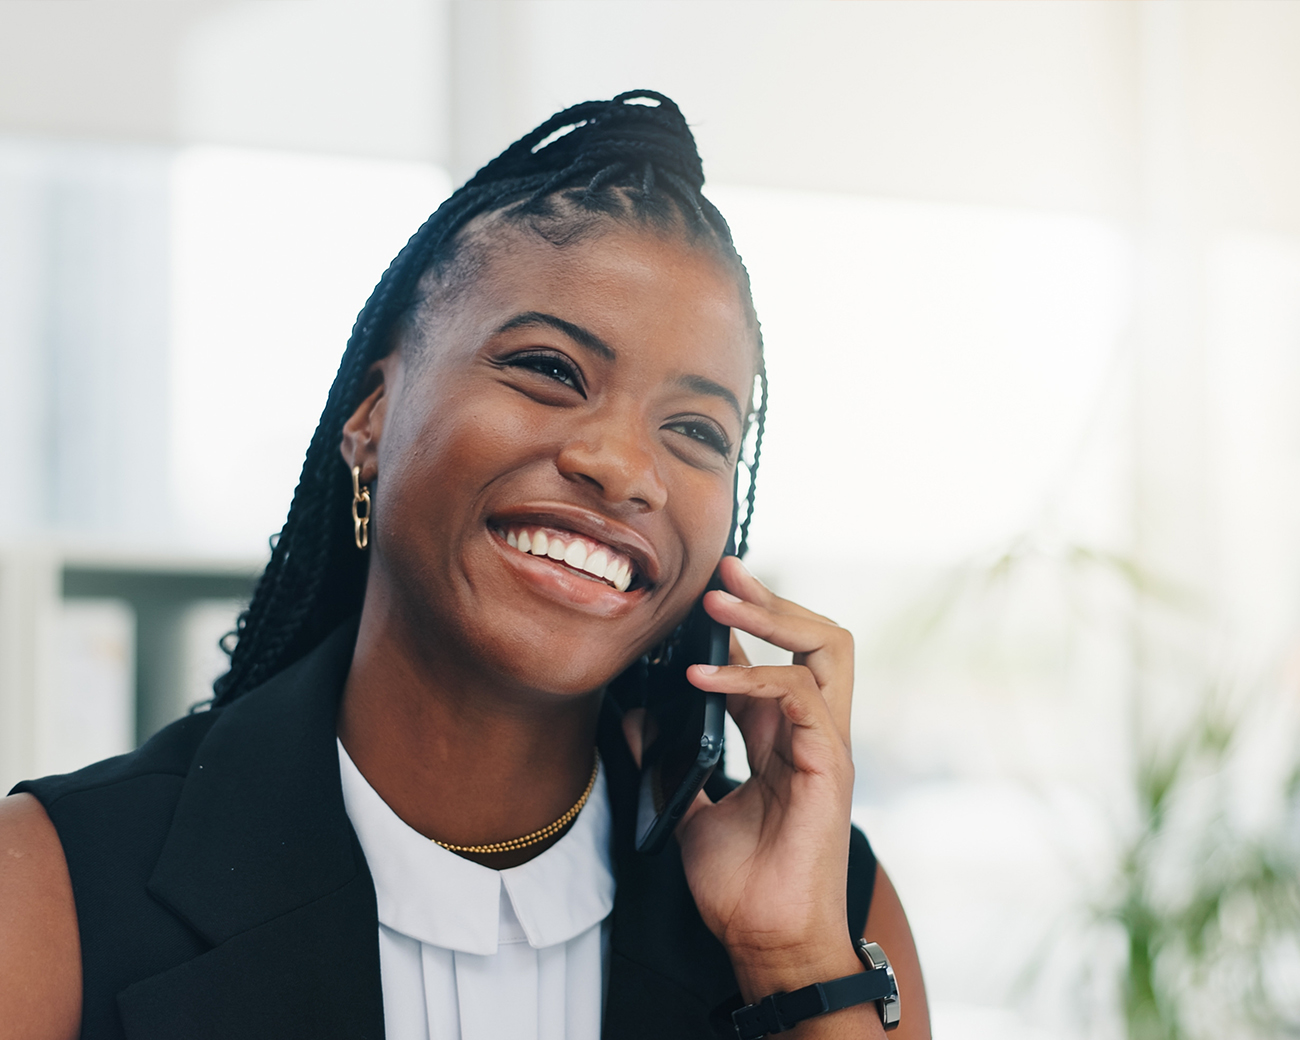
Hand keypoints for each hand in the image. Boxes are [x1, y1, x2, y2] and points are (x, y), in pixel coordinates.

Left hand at [672, 556, 861, 1002]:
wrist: (764, 941)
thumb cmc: (740, 886)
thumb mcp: (691, 808)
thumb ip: (670, 762)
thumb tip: (636, 718)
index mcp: (782, 740)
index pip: (773, 657)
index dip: (743, 620)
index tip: (703, 589)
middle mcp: (811, 733)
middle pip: (817, 637)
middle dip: (772, 598)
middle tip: (722, 573)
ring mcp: (826, 746)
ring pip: (827, 649)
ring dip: (771, 616)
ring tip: (719, 601)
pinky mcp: (828, 765)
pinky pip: (799, 696)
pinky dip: (751, 675)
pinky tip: (702, 676)